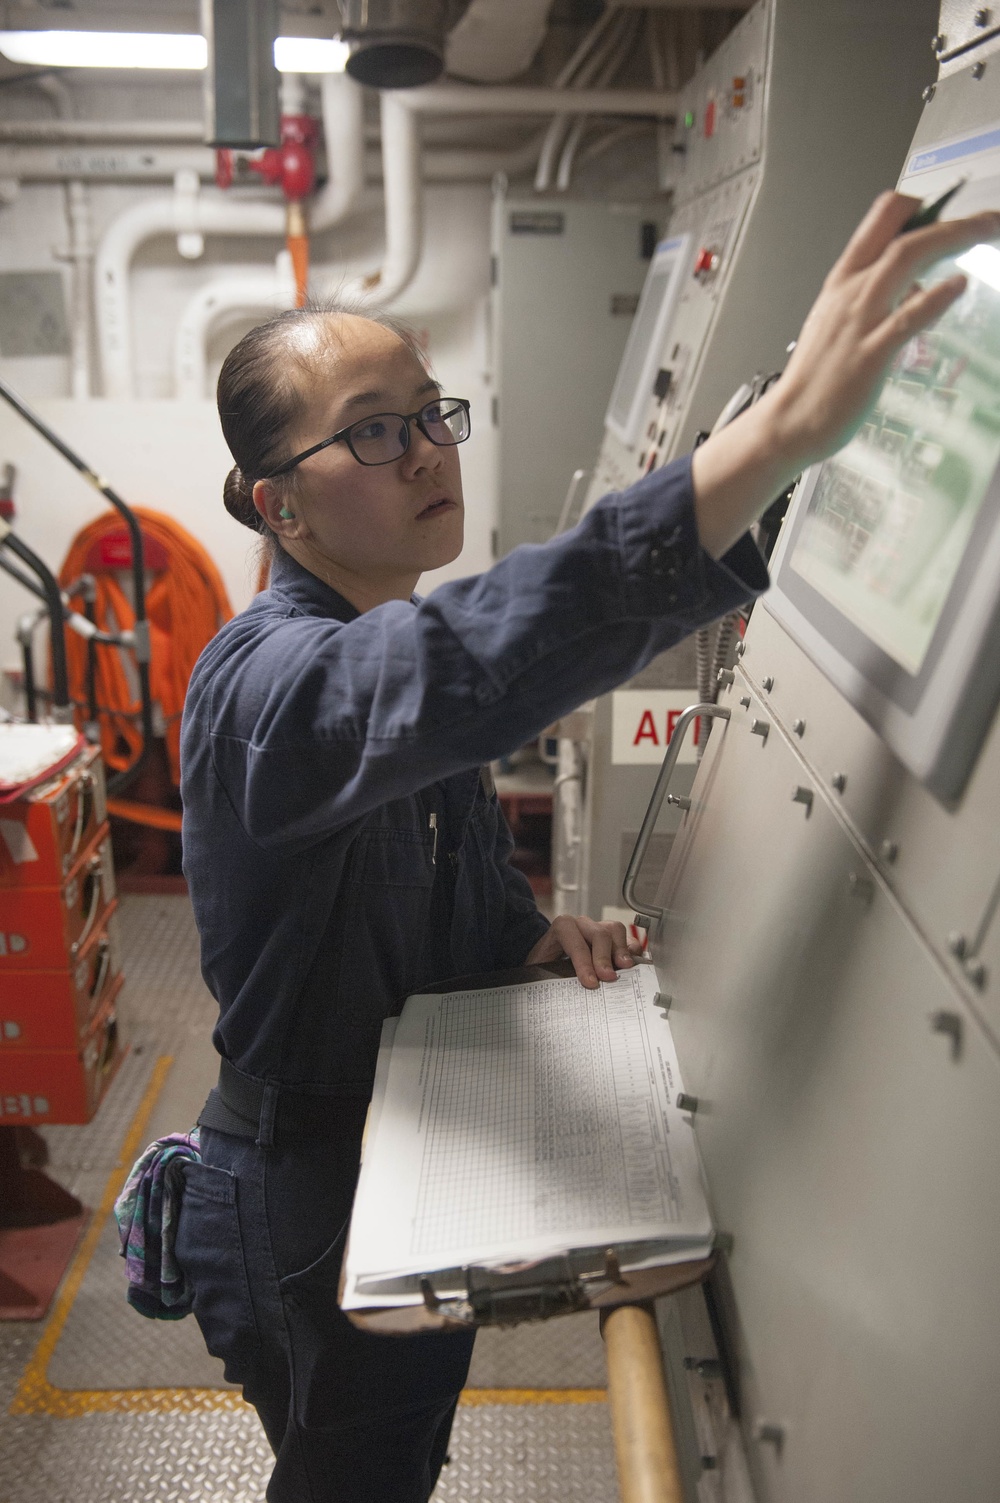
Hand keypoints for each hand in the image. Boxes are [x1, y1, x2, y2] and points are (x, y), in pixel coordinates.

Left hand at [525, 914, 643, 989]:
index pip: (571, 937)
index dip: (582, 960)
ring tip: (625, 968)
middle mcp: (582, 925)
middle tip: (608, 978)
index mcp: (561, 929)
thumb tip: (557, 1000)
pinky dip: (632, 951)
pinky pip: (627, 938)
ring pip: (614, 930)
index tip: (590, 982)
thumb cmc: (545, 964)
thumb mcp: (540, 970)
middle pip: (598, 933)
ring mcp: (599, 928)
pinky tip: (634, 964)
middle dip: (603, 957)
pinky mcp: (614, 938)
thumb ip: (546, 979)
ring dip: (621, 950)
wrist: (551, 957)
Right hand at [767, 192, 999, 468]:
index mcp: (842, 282)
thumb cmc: (815, 379)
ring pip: (906, 260)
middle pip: (901, 233)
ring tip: (985, 230)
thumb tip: (916, 287)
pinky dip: (935, 297)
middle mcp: (852, 293)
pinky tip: (958, 284)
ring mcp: (860, 321)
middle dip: (950, 217)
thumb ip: (879, 300)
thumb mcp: (842, 323)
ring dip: (952, 237)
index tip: (950, 202)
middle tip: (986, 218)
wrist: (789, 421)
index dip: (918, 203)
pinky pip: (907, 318)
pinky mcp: (871, 354)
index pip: (879, 222)